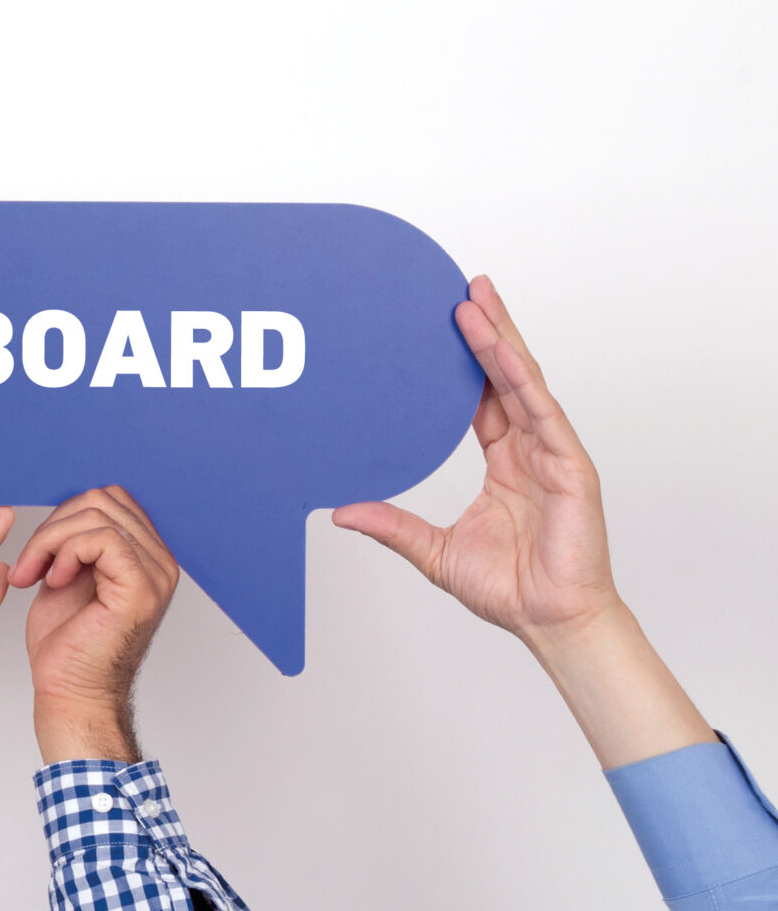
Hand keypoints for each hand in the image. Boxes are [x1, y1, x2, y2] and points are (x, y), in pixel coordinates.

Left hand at [11, 487, 178, 764]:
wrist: (71, 694)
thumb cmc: (67, 644)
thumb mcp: (68, 573)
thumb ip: (76, 538)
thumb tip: (64, 502)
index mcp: (146, 555)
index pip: (110, 498)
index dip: (65, 514)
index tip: (38, 550)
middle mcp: (160, 561)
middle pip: (102, 499)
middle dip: (53, 526)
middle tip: (29, 564)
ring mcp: (156, 574)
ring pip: (97, 514)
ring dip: (51, 540)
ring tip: (34, 574)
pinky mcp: (141, 588)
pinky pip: (102, 538)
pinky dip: (65, 552)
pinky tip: (53, 580)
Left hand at [331, 276, 619, 640]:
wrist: (549, 622)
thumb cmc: (508, 589)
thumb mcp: (433, 550)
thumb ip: (392, 525)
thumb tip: (341, 512)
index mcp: (504, 462)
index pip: (481, 398)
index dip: (463, 360)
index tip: (439, 325)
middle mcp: (529, 449)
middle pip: (504, 376)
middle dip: (486, 330)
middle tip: (461, 288)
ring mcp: (552, 453)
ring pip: (522, 382)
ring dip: (500, 338)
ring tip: (475, 299)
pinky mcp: (570, 466)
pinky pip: (542, 411)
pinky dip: (520, 377)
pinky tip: (501, 348)